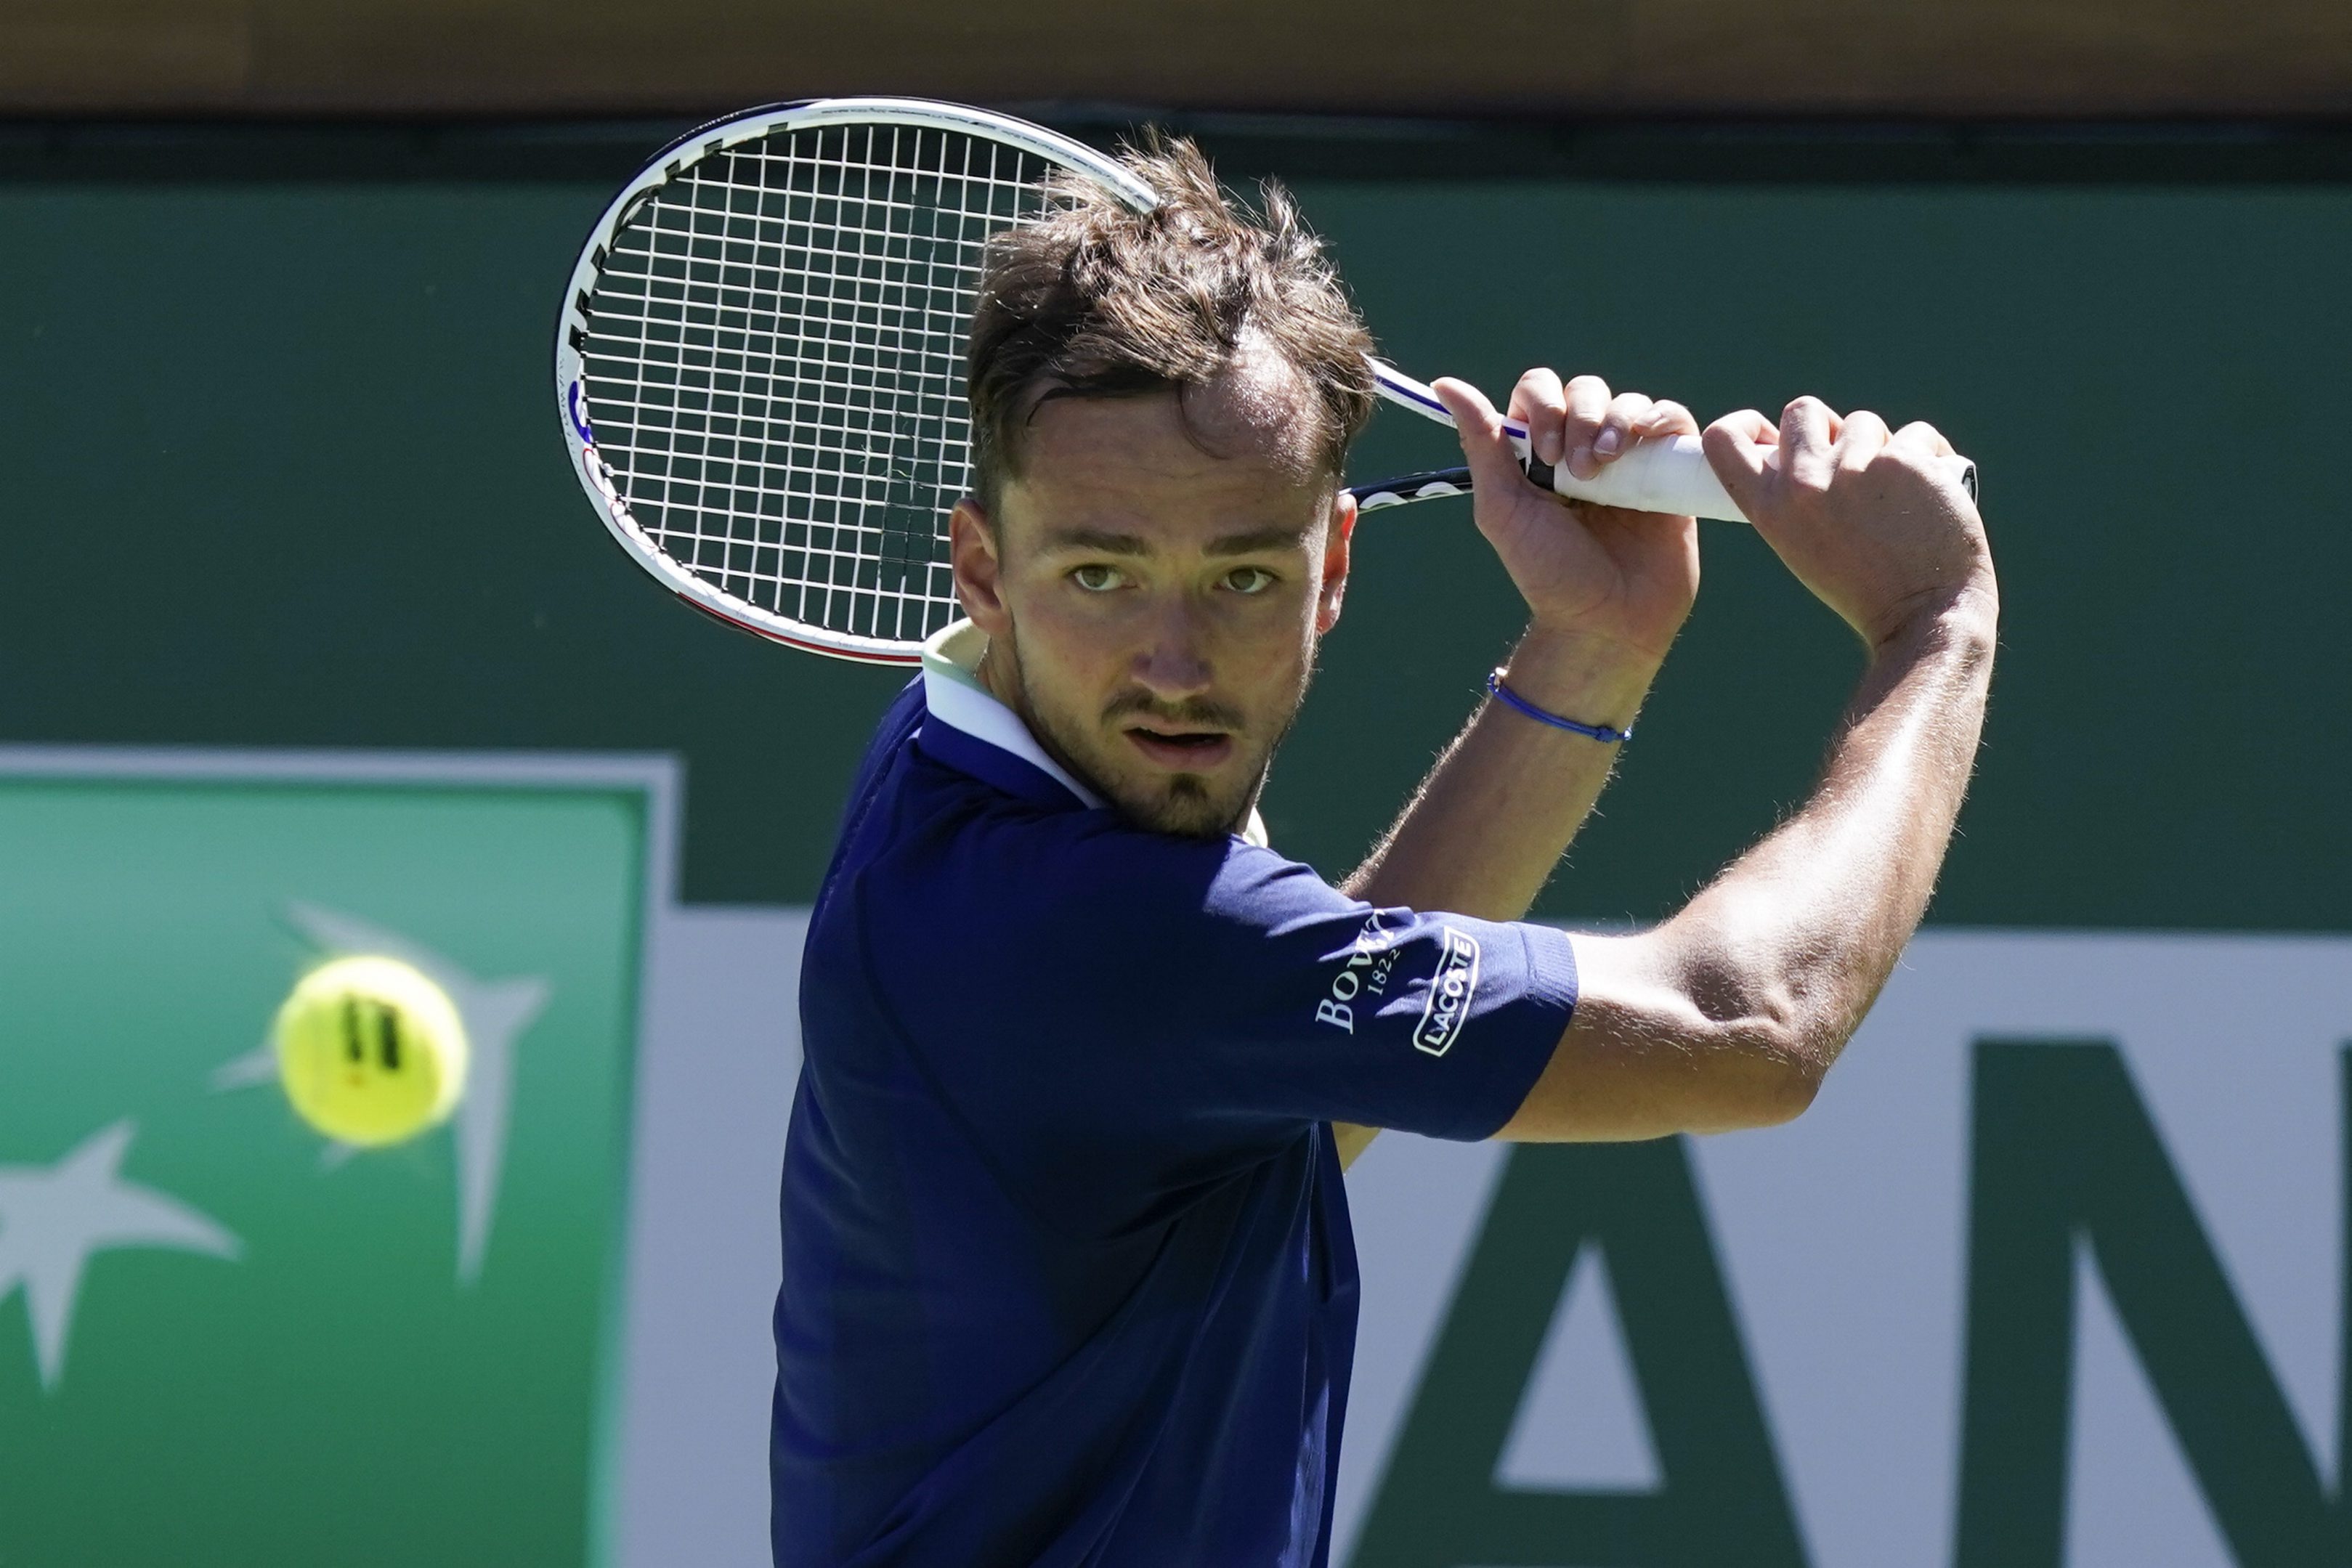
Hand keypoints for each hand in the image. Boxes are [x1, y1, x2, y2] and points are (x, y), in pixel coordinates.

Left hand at [1432, 371, 1700, 665]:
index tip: (1543, 455)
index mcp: (1538, 454)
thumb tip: (1444, 384)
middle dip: (1581, 418)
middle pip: (1584, 390)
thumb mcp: (1503, 508)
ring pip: (1627, 401)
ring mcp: (1629, 459)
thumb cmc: (1550, 573)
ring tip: (1609, 466)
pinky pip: (1671, 419)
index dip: (1543, 407)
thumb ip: (1481, 444)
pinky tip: (1646, 440)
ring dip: (1616, 420)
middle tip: (1579, 472)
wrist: (1608, 621)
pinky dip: (1660, 417)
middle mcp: (1582, 449)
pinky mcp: (1669, 470)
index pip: (1539, 392)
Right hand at [1704, 398, 1995, 650]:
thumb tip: (1805, 443)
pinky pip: (1917, 435)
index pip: (1725, 441)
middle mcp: (1803, 484)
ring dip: (1882, 448)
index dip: (1746, 425)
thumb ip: (1793, 497)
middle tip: (1852, 464)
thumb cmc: (1864, 588)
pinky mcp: (1904, 461)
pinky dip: (1931, 456)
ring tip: (1896, 495)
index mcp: (1769, 509)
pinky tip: (1935, 491)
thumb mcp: (1801, 546)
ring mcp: (1854, 468)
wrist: (1924, 617)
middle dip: (1828, 428)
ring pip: (1863, 423)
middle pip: (1803, 411)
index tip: (1769, 433)